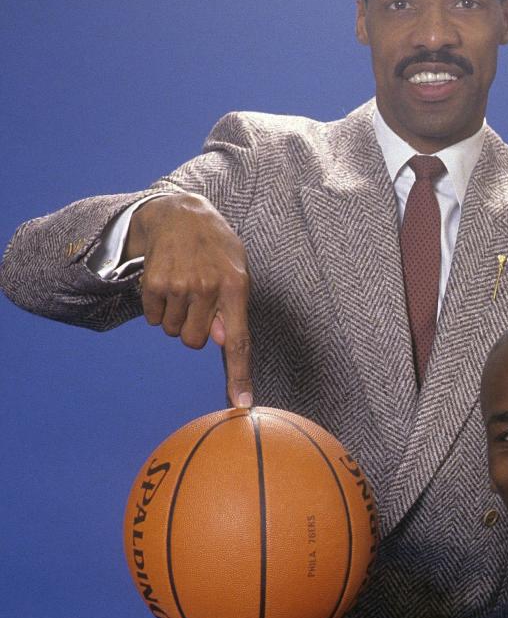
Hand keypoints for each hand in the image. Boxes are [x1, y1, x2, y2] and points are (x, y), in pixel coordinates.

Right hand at [132, 193, 252, 406]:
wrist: (180, 213)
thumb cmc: (215, 250)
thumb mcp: (236, 272)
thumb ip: (232, 310)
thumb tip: (221, 341)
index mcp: (235, 288)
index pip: (238, 341)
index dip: (240, 375)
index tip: (242, 403)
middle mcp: (207, 288)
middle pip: (195, 342)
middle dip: (194, 330)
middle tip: (197, 303)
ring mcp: (179, 286)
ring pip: (173, 332)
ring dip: (176, 318)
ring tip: (184, 287)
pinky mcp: (154, 284)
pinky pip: (155, 320)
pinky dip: (159, 309)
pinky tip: (167, 284)